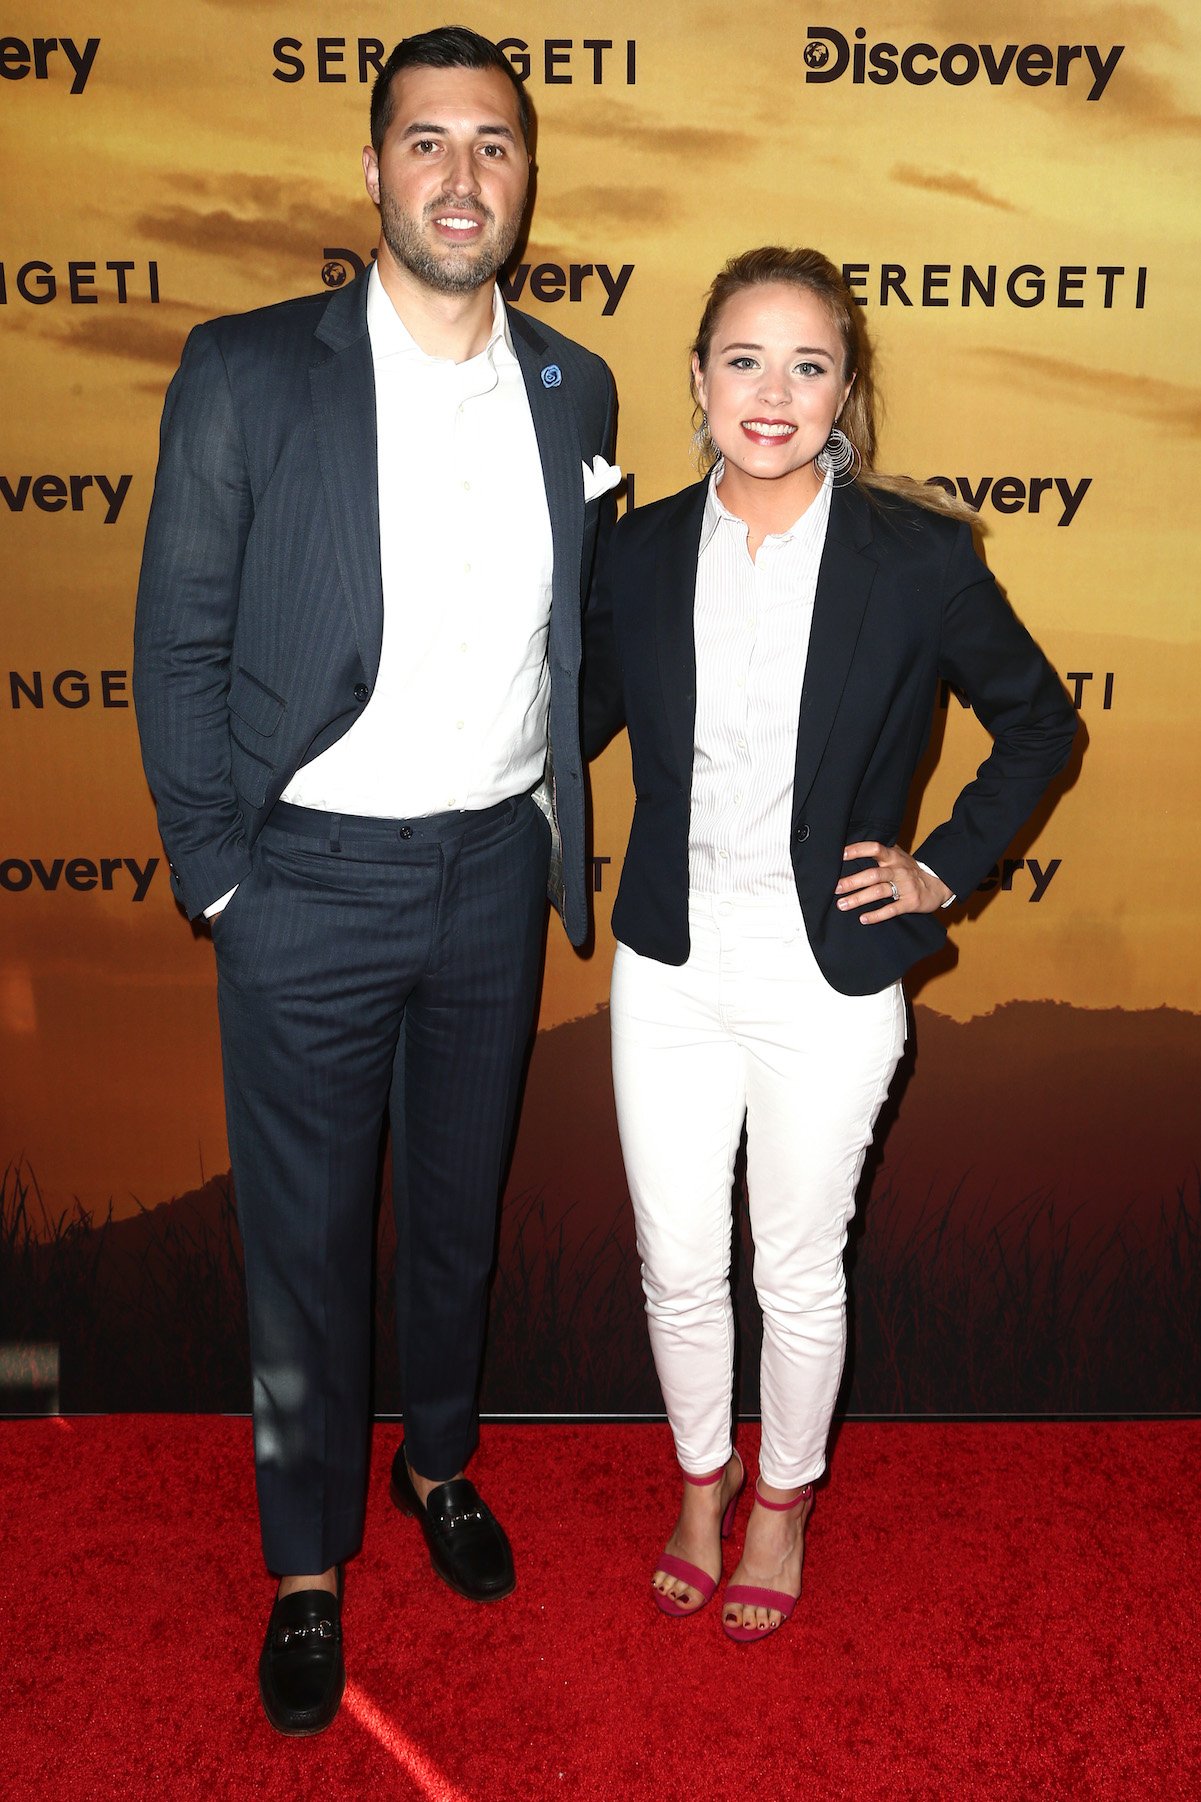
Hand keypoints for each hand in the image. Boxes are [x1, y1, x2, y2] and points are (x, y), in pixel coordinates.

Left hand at [836, 842, 952, 923]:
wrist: (938, 885)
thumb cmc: (910, 870)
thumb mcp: (898, 857)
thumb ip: (880, 854)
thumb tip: (850, 850)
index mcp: (893, 857)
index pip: (875, 848)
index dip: (858, 850)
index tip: (841, 854)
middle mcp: (898, 870)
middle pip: (873, 874)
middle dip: (853, 881)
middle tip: (835, 888)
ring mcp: (905, 886)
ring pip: (879, 891)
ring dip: (859, 899)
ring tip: (842, 904)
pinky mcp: (910, 902)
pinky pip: (892, 909)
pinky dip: (877, 915)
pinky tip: (863, 919)